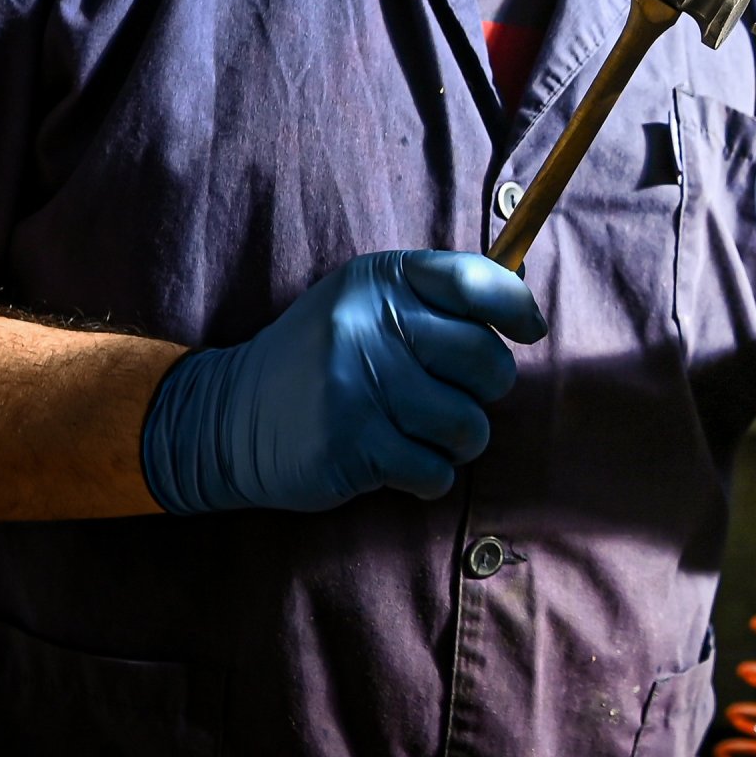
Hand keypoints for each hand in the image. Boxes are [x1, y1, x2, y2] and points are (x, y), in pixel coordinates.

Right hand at [138, 251, 546, 513]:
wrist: (228, 417)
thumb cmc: (322, 360)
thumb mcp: (364, 304)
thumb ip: (435, 299)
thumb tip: (527, 312)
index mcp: (379, 281)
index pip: (476, 282)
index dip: (517, 310)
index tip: (527, 331)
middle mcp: (368, 324)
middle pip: (488, 363)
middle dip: (485, 389)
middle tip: (451, 395)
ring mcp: (358, 385)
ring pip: (469, 426)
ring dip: (458, 441)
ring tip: (423, 434)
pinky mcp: (351, 444)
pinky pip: (436, 471)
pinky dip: (428, 475)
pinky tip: (396, 461)